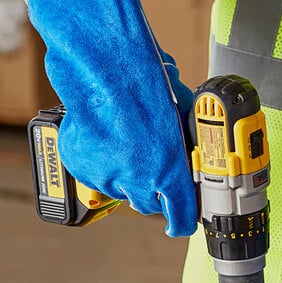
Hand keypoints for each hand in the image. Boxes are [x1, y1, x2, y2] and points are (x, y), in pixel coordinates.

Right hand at [26, 0, 196, 235]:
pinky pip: (98, 175)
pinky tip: (111, 140)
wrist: (101, 62)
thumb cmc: (145, 81)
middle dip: (156, 192)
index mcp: (168, 169)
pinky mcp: (81, 164)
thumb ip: (189, 137)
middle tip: (157, 169)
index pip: (181, 215)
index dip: (184, 220)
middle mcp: (137, 179)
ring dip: (130, 177)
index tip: (184, 221)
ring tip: (131, 144)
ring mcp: (105, 174)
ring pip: (122, 190)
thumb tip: (199, 140)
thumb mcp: (182, 110)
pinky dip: (105, 165)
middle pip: (150, 204)